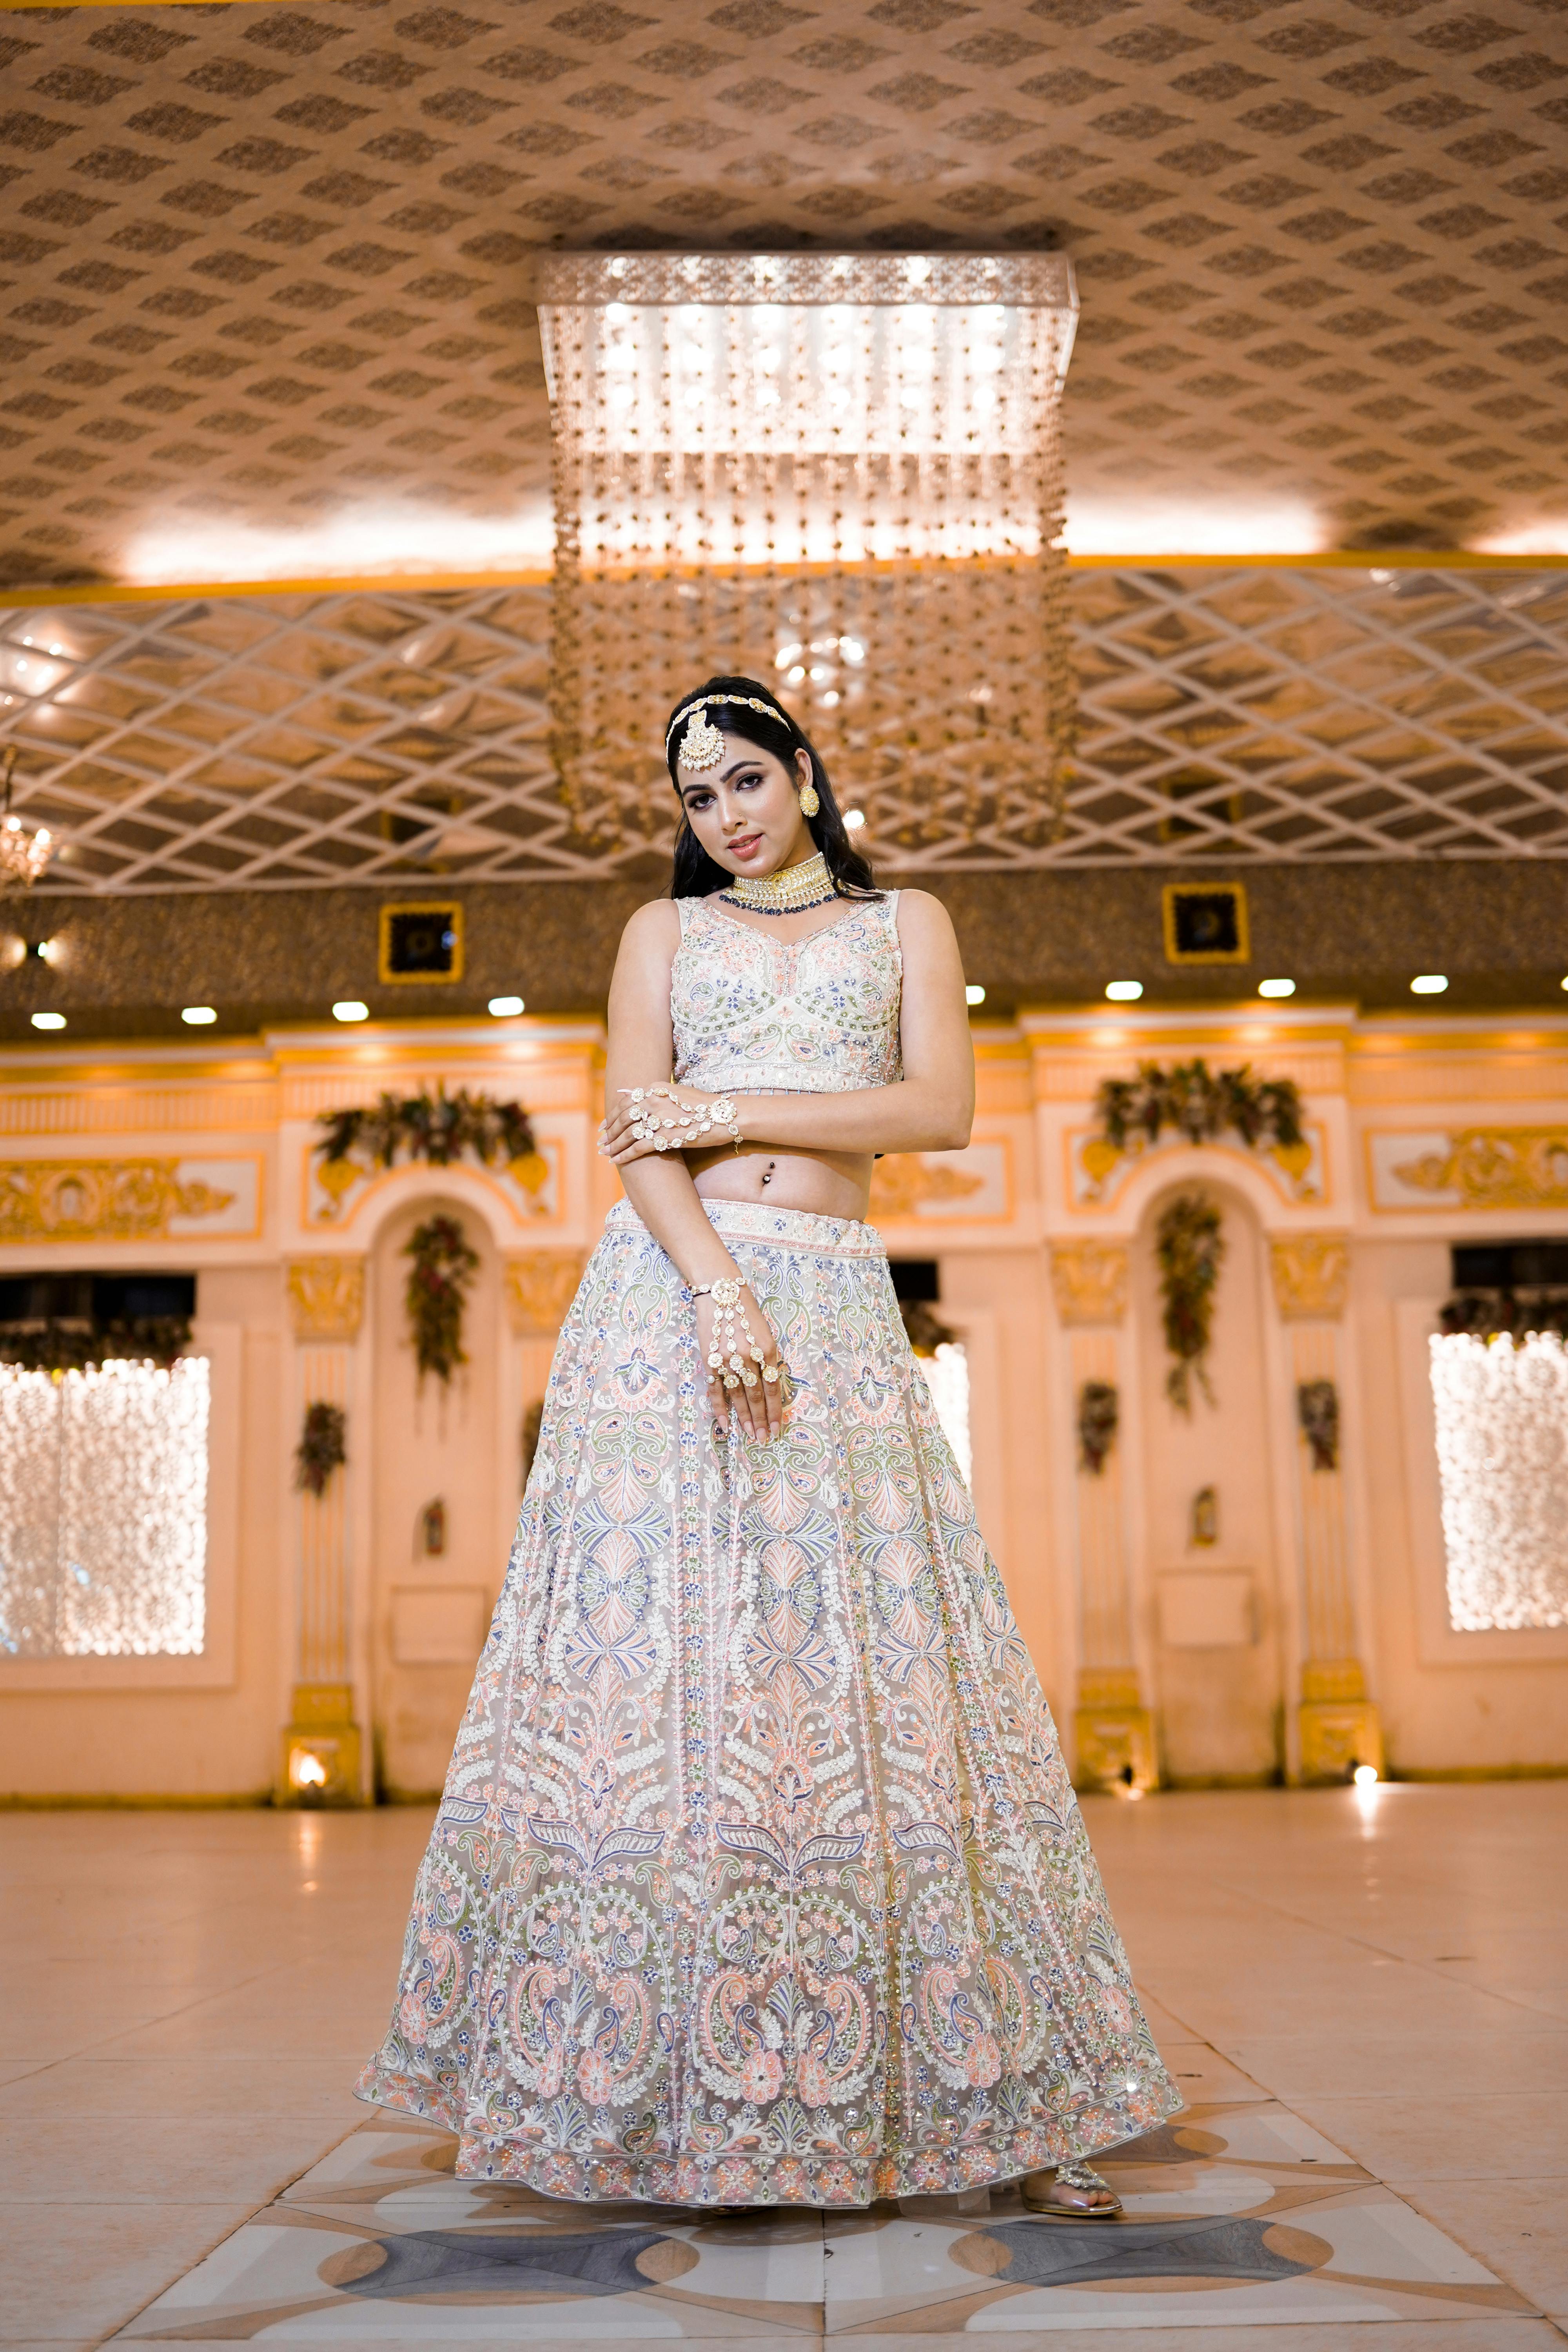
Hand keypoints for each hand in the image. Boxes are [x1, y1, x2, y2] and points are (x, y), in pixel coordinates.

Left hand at [599, 1085, 737, 1166]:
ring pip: (627, 1133)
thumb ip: (653, 1094)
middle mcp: (654, 1101)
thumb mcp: (676, 1092)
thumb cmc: (704, 1106)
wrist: (726, 1115)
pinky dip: (624, 1155)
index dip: (611, 1115)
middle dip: (609, 1132)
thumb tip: (626, 1092)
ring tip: (606, 1153)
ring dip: (614, 1145)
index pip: (625, 1102)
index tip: (604, 1125)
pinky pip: (638, 1147)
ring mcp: (659, 1119)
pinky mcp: (666, 1136)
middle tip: (601, 1142)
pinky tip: (616, 1161)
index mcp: (655, 1089)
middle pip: (623, 1118)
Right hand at [696, 1279, 784, 1442]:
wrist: (720, 1293)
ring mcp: (727, 1360)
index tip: (777, 1427)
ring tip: (751, 1435)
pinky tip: (725, 1424)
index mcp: (766, 1350)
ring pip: (738, 1397)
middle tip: (765, 1438)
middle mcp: (748, 1357)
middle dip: (761, 1420)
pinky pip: (715, 1391)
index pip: (773, 1388)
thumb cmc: (746, 1313)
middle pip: (756, 1397)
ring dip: (745, 1419)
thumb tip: (771, 1387)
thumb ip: (768, 1360)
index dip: (775, 1411)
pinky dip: (720, 1409)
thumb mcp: (766, 1334)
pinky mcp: (710, 1361)